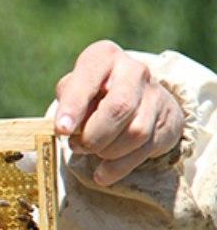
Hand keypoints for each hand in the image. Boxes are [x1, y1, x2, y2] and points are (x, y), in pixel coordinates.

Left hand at [54, 40, 183, 185]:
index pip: (89, 78)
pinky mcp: (167, 120)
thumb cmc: (93, 94)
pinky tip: (102, 173)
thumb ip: (67, 104)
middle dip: (94, 135)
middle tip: (77, 146)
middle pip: (119, 108)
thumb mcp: (75, 90)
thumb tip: (64, 128)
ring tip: (92, 151)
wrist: (137, 97)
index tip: (62, 129)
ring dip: (107, 151)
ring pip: (135, 132)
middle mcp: (134, 70)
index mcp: (104, 57)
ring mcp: (155, 95)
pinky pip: (144, 150)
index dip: (74, 106)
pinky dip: (118, 167)